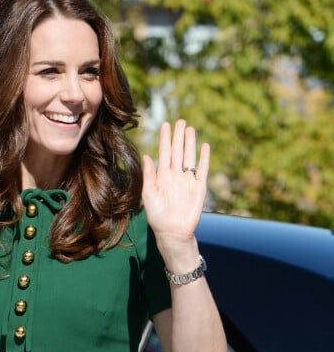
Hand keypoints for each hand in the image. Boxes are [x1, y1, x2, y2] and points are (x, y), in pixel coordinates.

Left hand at [141, 119, 208, 261]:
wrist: (173, 232)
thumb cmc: (157, 216)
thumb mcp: (149, 195)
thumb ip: (149, 176)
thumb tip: (146, 156)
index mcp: (162, 176)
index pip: (164, 153)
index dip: (165, 139)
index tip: (164, 124)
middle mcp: (175, 175)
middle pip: (178, 151)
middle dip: (178, 136)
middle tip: (180, 120)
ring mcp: (187, 180)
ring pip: (190, 157)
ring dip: (190, 143)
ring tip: (190, 128)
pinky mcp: (199, 188)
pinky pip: (202, 170)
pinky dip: (204, 158)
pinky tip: (205, 146)